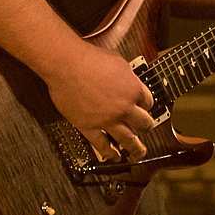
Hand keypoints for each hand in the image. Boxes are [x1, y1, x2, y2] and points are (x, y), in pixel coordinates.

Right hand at [44, 42, 154, 161]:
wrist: (66, 64)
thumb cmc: (89, 58)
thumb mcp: (118, 61)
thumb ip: (127, 76)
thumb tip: (129, 81)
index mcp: (132, 89)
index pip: (148, 101)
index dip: (147, 103)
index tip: (146, 107)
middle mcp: (123, 107)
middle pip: (142, 122)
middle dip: (147, 126)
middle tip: (148, 129)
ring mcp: (107, 120)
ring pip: (127, 139)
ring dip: (136, 148)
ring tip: (139, 152)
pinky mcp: (89, 127)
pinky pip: (102, 145)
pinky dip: (110, 153)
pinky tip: (114, 156)